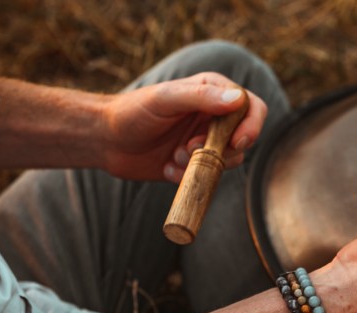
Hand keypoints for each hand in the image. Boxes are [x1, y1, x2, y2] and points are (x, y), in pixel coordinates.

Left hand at [99, 73, 267, 181]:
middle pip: (245, 137)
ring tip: (175, 156)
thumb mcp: (165, 99)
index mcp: (213, 92)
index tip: (236, 142)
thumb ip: (201, 97)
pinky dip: (189, 176)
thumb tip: (238, 100)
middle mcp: (215, 116)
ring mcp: (207, 140)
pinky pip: (209, 176)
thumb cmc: (132, 112)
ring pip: (230, 160)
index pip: (252, 107)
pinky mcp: (196, 163)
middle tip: (192, 148)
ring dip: (203, 163)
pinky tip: (167, 167)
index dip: (251, 126)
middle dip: (221, 149)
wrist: (105, 140)